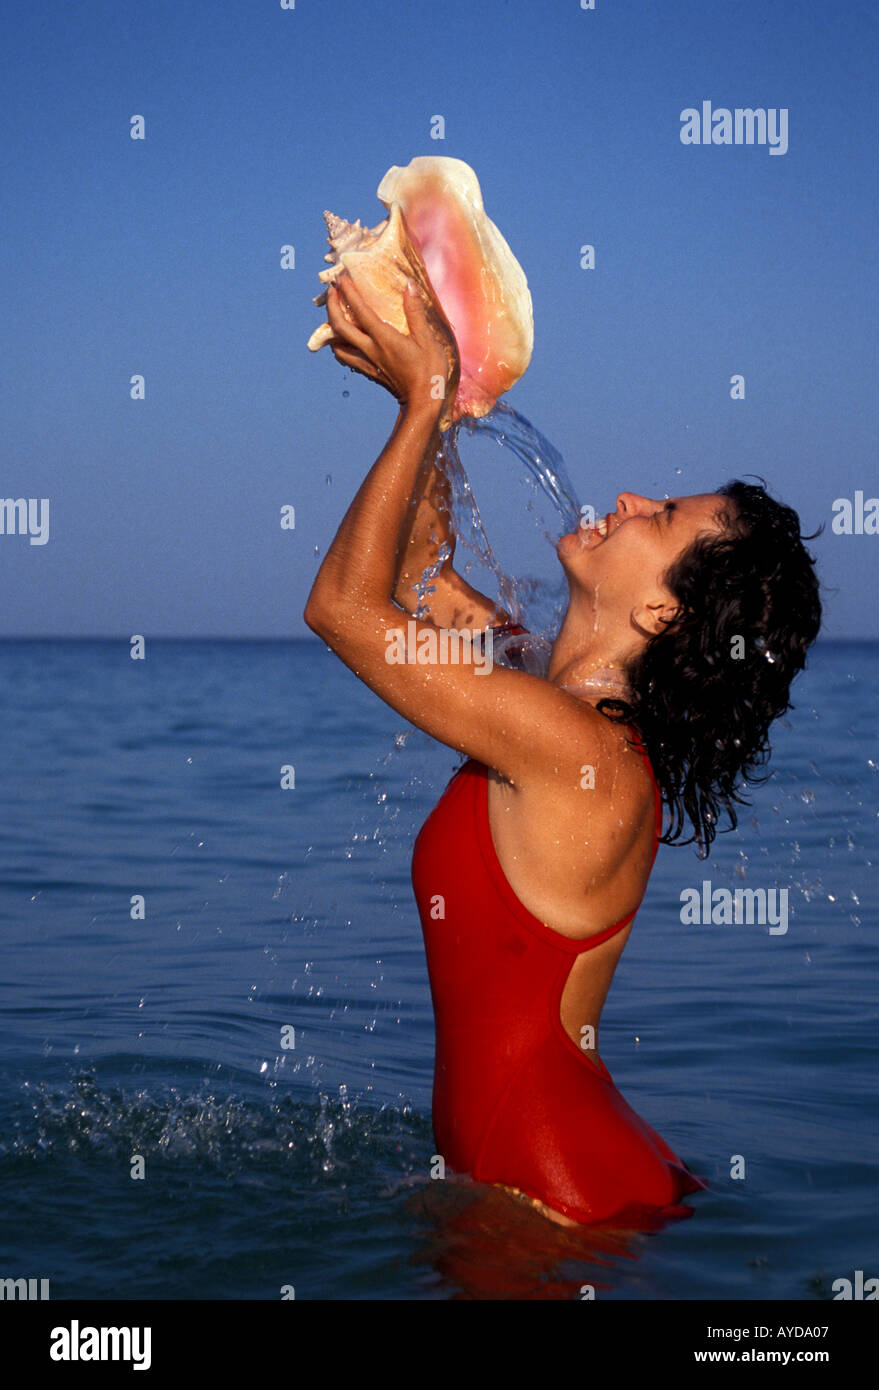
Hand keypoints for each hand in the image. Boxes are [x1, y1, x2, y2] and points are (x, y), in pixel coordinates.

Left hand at [325, 271, 458, 414]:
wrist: (423, 402)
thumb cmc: (429, 371)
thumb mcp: (427, 339)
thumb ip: (415, 312)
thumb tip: (409, 286)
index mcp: (383, 338)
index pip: (360, 311)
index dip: (348, 292)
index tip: (342, 278)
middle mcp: (370, 350)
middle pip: (339, 327)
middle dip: (331, 306)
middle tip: (332, 291)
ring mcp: (367, 363)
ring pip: (338, 345)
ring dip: (331, 328)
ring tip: (334, 315)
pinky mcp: (369, 372)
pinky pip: (346, 358)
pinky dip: (339, 346)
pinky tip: (344, 341)